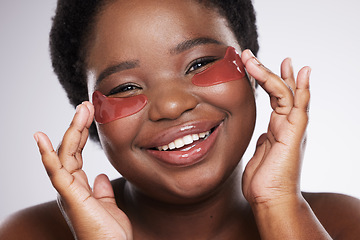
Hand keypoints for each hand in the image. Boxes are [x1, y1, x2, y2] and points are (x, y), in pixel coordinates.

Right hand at [34, 102, 131, 239]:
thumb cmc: (109, 233)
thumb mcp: (107, 205)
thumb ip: (101, 190)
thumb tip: (100, 176)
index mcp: (77, 187)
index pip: (76, 154)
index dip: (81, 134)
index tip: (89, 114)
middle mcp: (69, 186)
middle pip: (70, 149)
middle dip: (78, 125)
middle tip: (86, 105)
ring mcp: (67, 191)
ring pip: (64, 154)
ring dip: (72, 130)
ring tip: (81, 109)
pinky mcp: (69, 197)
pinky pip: (56, 172)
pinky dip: (47, 155)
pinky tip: (40, 138)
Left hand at [241, 50, 310, 206]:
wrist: (270, 200)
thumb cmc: (263, 181)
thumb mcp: (259, 153)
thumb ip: (262, 141)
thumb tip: (262, 135)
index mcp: (278, 128)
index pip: (276, 98)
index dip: (268, 80)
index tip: (257, 65)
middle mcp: (287, 125)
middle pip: (282, 90)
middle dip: (269, 71)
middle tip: (252, 55)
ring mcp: (292, 128)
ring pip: (286, 93)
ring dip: (272, 74)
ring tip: (254, 59)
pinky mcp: (294, 133)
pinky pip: (296, 105)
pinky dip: (298, 88)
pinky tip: (299, 72)